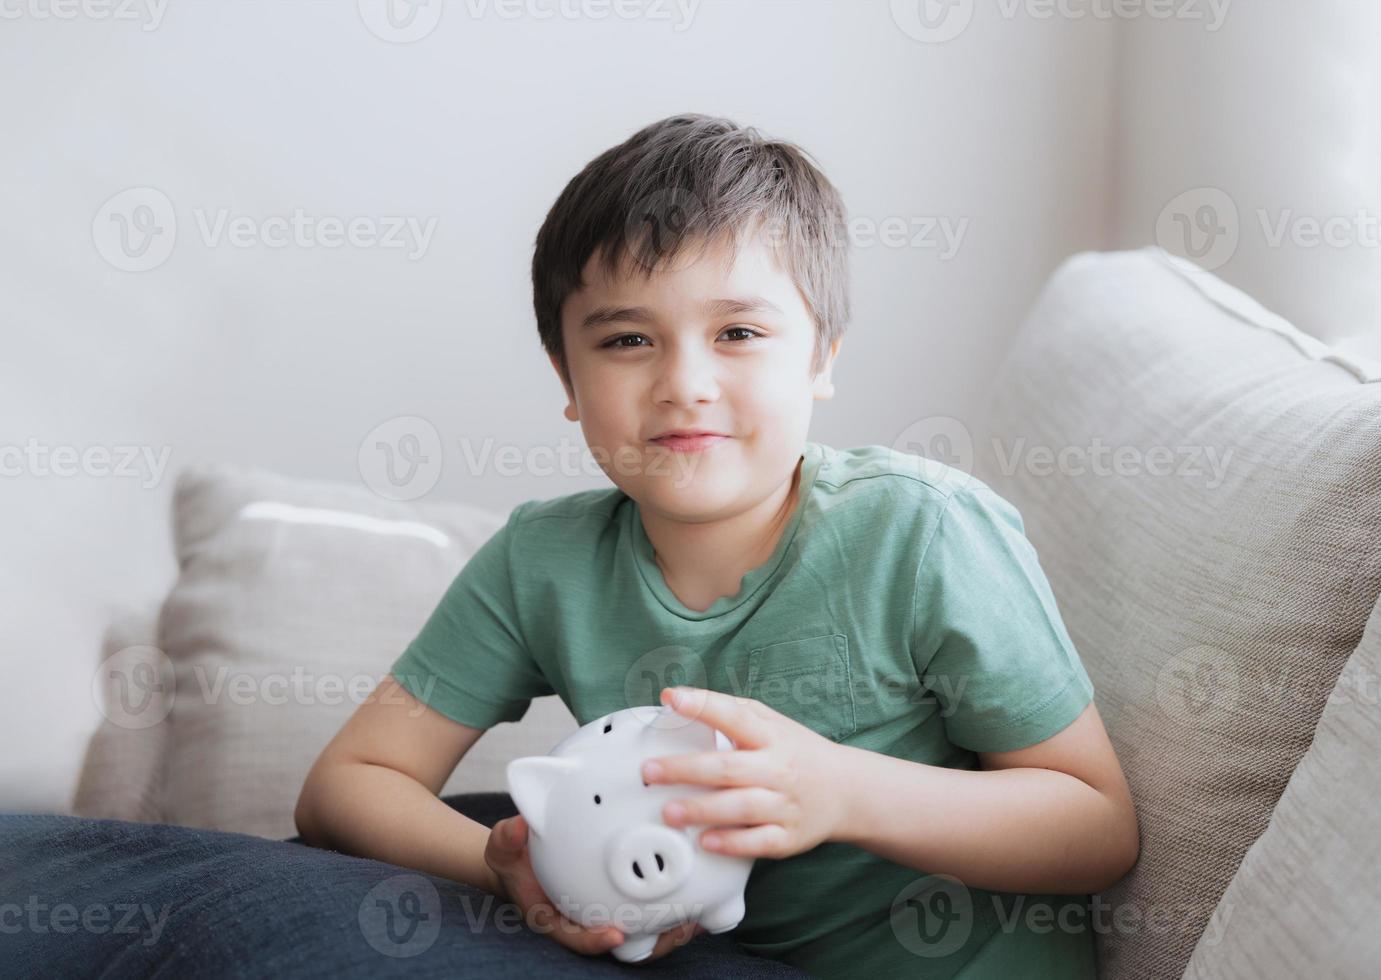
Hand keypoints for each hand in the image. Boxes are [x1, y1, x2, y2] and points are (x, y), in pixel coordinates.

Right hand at [483, 813, 704, 961]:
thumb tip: (519, 826)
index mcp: (554, 916)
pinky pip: (649, 913)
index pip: (574, 937)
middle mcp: (583, 920)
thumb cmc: (515, 859)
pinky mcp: (621, 902)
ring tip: (696, 916)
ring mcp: (604, 914)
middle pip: (621, 946)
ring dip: (668, 930)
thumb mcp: (503, 846)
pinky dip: (671, 909)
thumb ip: (508, 838)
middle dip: (649, 942)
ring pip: (642, 936)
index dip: (594, 941)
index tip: (614, 933)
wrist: (523, 858)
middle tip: (677, 926)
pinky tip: (695, 895)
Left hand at [641, 686, 852, 859]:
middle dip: (686, 769)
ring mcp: (785, 804)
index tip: (672, 699)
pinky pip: (759, 842)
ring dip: (702, 810)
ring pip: (741, 807)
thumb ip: (730, 713)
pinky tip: (705, 841)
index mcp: (771, 736)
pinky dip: (732, 842)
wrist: (847, 791)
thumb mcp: (771, 723)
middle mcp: (779, 768)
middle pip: (729, 768)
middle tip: (649, 771)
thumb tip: (676, 699)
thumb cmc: (795, 752)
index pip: (736, 717)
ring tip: (668, 812)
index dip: (703, 706)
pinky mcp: (789, 837)